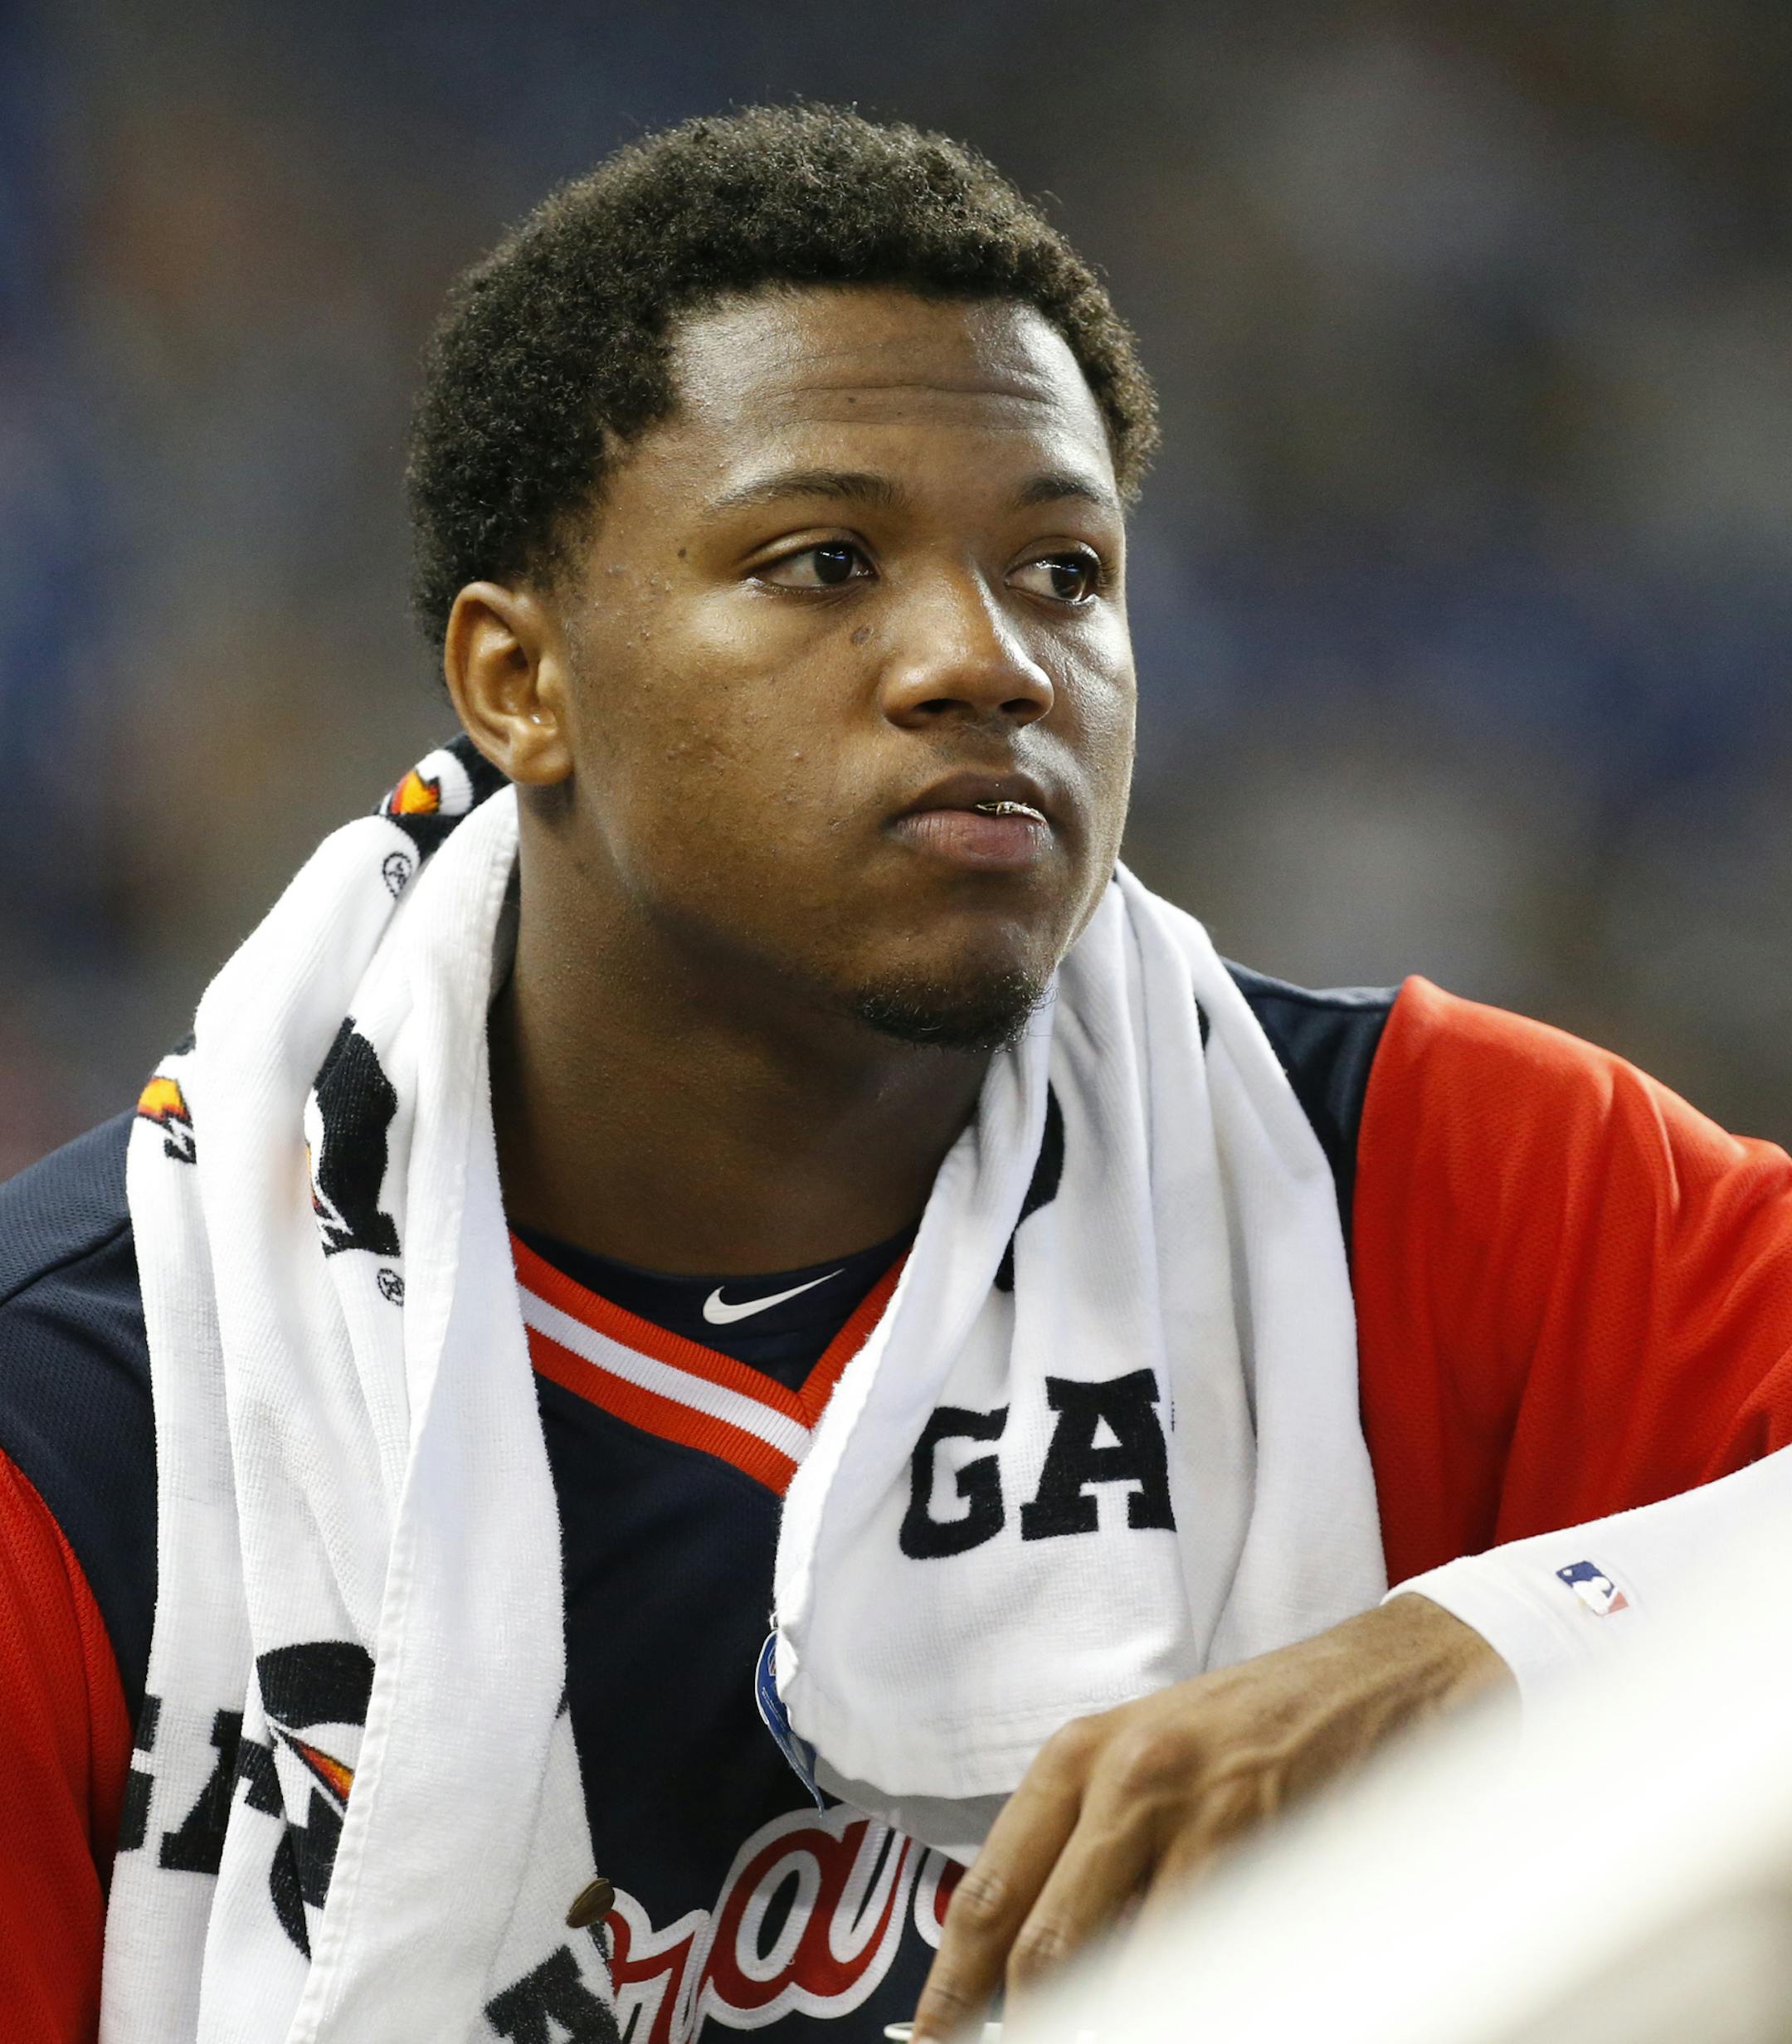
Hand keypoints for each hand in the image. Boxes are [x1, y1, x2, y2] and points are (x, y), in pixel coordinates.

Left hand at [910, 1593, 1511, 2039]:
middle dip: (1029, 2029)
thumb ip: (1086, 1851)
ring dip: (1112, 2021)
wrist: (1377, 1678)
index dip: (951, 1991)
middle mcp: (1122, 1779)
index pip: (988, 1897)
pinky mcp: (1265, 1841)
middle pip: (1043, 1948)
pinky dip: (1192, 2001)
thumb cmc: (1253, 1729)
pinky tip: (1194, 2008)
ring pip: (1125, 1965)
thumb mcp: (1145, 1763)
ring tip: (1108, 2034)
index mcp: (1075, 1759)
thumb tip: (1032, 1969)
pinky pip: (1211, 1957)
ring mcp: (1195, 1811)